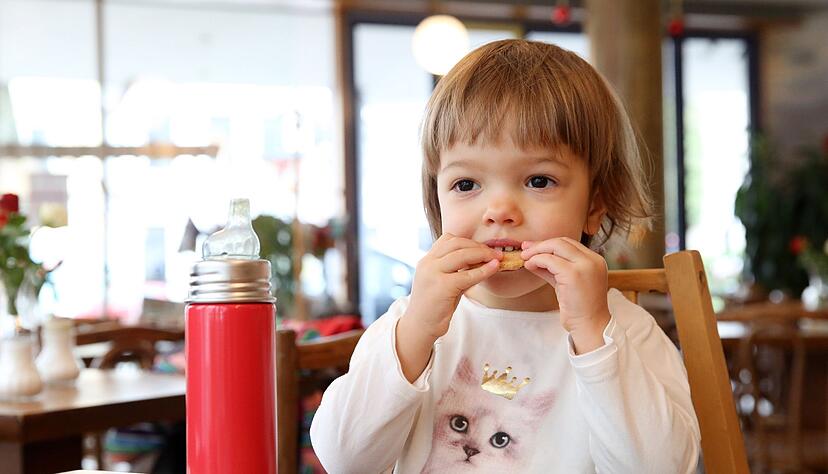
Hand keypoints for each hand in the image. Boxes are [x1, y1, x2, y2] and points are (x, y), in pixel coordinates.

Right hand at [403, 233, 500, 340]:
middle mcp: (427, 263)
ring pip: (463, 254)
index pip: (448, 239)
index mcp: (426, 261)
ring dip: (483, 254)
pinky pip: (468, 274)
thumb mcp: (444, 283)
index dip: (468, 241)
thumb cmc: (434, 307)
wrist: (420, 327)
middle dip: (478, 246)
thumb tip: (483, 262)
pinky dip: (484, 270)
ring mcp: (433, 273)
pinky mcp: (442, 286)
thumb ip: (458, 271)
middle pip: (456, 243)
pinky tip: (494, 268)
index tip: (482, 249)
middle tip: (495, 253)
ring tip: (497, 258)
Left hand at [520, 237, 610, 353]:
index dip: (548, 244)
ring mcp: (584, 266)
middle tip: (525, 250)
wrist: (590, 326)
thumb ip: (553, 269)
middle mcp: (592, 260)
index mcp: (594, 260)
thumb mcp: (566, 283)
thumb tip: (532, 259)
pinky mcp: (573, 274)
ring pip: (555, 247)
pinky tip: (529, 266)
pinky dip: (537, 260)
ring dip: (536, 251)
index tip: (532, 247)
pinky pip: (549, 260)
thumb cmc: (578, 308)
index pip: (569, 243)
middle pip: (562, 241)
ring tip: (524, 258)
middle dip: (540, 244)